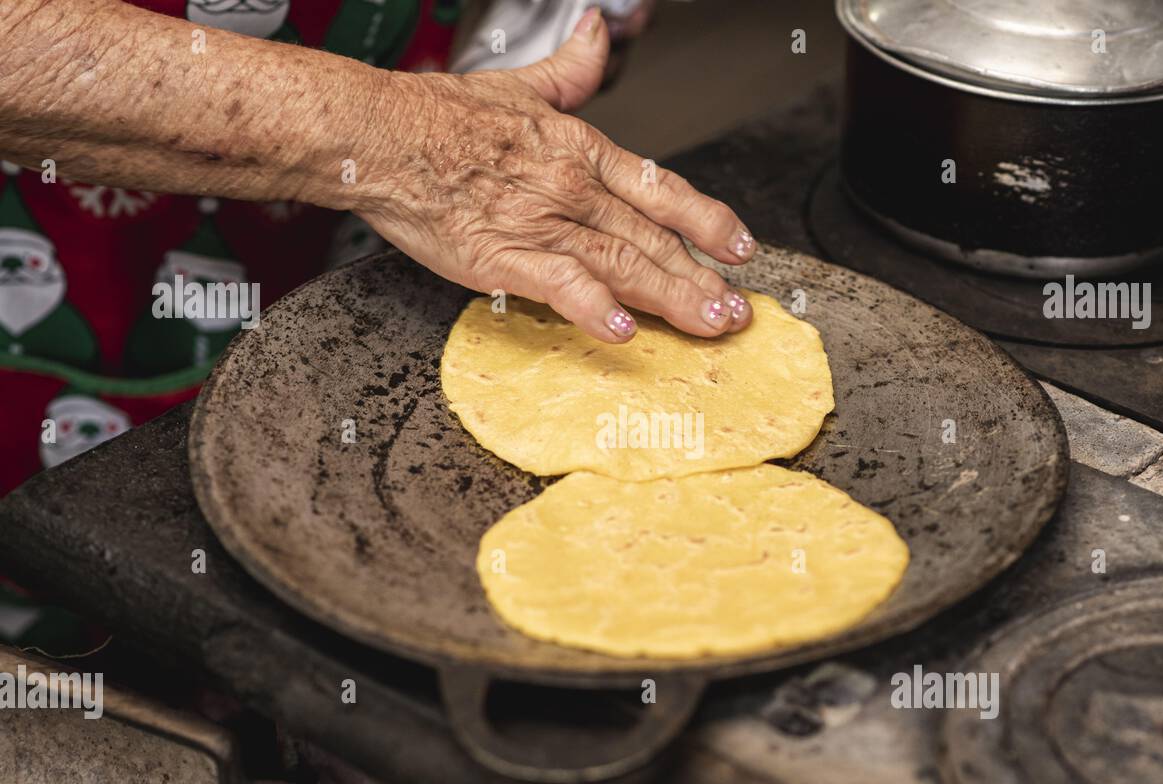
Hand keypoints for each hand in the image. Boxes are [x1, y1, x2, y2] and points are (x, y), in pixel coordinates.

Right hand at [358, 8, 755, 343]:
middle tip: (737, 311)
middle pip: (653, 238)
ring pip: (623, 262)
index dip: (708, 220)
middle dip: (702, 277)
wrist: (381, 134)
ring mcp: (542, 223)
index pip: (662, 189)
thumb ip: (569, 70)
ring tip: (708, 322)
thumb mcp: (520, 85)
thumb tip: (597, 33)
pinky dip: (594, 305)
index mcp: (580, 151)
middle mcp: (572, 188)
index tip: (739, 246)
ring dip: (672, 296)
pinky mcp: (504, 255)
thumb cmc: (440, 116)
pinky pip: (560, 282)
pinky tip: (622, 329)